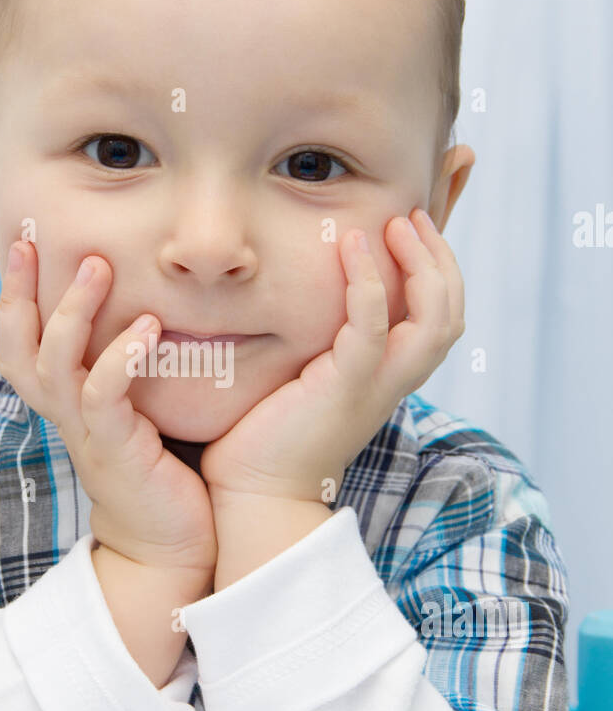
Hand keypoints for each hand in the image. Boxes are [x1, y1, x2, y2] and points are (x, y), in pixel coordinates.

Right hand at [0, 241, 216, 575]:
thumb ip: (136, 368)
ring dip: (72, 311)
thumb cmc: (168, 475)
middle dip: (15, 293)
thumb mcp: (141, 411)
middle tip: (27, 239)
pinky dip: (119, 358)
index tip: (23, 242)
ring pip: (54, 363)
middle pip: (15, 348)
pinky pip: (103, 397)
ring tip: (97, 265)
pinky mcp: (115, 452)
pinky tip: (147, 327)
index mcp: (68, 404)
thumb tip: (155, 308)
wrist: (174, 549)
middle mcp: (66, 416)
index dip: (14, 295)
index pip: (22, 341)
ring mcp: (87, 434)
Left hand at [199, 209, 464, 504]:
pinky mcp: (345, 387)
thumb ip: (320, 343)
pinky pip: (370, 324)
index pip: (439, 317)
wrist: (258, 494)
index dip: (438, 268)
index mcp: (390, 378)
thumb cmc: (268, 437)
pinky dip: (366, 280)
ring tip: (395, 224)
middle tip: (411, 216)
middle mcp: (394, 381)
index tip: (411, 225)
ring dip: (421, 264)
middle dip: (439, 258)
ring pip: (433, 319)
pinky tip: (350, 246)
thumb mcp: (306, 377)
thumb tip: (298, 299)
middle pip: (450, 313)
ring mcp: (376, 385)